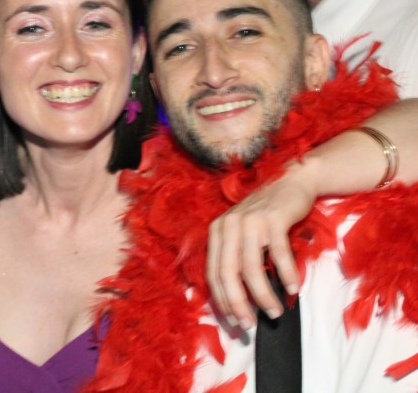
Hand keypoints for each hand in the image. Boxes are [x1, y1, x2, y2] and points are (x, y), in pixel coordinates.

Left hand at [206, 163, 317, 327]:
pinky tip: (292, 289)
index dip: (222, 299)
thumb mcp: (244, 233)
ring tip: (275, 312)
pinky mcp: (273, 219)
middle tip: (249, 324)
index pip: (214, 272)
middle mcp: (228, 225)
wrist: (290, 182)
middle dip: (238, 303)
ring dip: (263, 295)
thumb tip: (240, 299)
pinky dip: (285, 274)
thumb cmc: (268, 215)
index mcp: (217, 231)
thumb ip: (238, 258)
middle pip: (228, 272)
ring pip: (251, 267)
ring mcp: (250, 221)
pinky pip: (278, 254)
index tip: (234, 320)